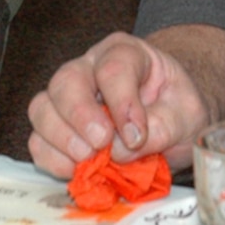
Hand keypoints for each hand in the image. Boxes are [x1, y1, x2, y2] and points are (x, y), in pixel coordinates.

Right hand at [27, 31, 212, 176]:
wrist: (171, 125)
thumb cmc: (177, 111)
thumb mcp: (187, 115)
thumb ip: (161, 127)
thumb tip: (118, 150)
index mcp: (126, 53)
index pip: (114, 68)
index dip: (122, 103)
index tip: (136, 137)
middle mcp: (90, 68)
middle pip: (67, 80)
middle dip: (80, 115)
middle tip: (100, 144)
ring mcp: (68, 96)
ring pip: (42, 107)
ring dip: (60, 138)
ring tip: (87, 160)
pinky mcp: (57, 127)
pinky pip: (38, 140)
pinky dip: (51, 158)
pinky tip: (75, 170)